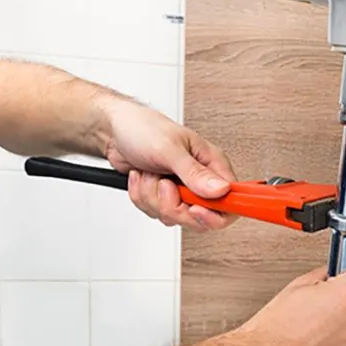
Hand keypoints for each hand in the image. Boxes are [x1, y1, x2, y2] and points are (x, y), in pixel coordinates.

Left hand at [100, 97, 236, 231]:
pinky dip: (142, 198)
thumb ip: (195, 173)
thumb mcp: (170, 149)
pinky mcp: (164, 197)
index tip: (195, 207)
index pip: (231, 200)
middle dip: (174, 205)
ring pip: (174, 217)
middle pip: (200, 217)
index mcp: (211, 164)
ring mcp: (181, 191)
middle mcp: (200, 180)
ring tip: (150, 175)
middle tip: (164, 185)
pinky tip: (142, 178)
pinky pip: (156, 213)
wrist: (114, 130)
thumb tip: (221, 190)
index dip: (216, 212)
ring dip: (153, 198)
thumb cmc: (143, 128)